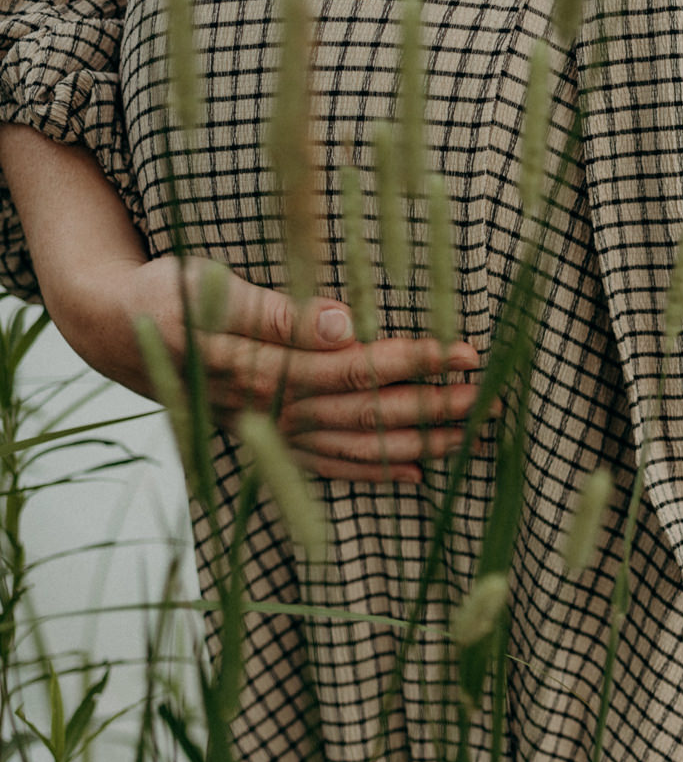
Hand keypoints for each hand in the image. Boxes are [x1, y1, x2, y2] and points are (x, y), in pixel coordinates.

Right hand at [0, 125, 481, 482]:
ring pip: (357, 444)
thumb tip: (342, 323)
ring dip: (419, 441)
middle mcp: (271, 410)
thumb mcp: (207, 287)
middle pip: (368, 412)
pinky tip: (416, 474)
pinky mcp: (266, 442)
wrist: (110, 331)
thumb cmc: (165, 294)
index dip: (413, 360)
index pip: (353, 368)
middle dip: (436, 405)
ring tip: (474, 435)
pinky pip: (327, 466)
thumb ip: (274, 310)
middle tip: (494, 396)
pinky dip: (372, 471)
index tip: (463, 350)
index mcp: (261, 369)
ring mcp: (269, 433)